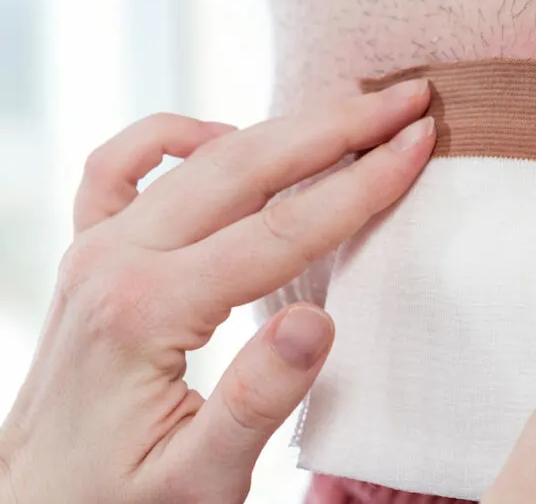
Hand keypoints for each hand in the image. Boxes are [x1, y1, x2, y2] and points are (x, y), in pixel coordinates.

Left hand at [0, 80, 434, 503]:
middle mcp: (116, 260)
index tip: (417, 144)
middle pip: (248, 168)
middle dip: (338, 129)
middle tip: (405, 100)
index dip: (361, 186)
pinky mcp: (91, 253)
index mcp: (148, 311)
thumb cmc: (117, 503)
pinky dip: (176, 137)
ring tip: (349, 112)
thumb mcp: (195, 482)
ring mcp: (97, 248)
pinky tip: (223, 137)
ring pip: (202, 158)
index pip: (282, 231)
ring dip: (283, 128)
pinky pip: (122, 166)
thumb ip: (256, 403)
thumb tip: (318, 321)